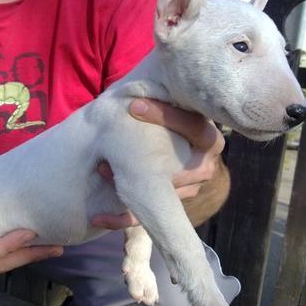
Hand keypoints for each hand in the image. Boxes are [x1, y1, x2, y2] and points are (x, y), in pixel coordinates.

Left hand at [91, 98, 224, 229]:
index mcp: (207, 139)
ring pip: (159, 193)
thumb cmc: (171, 122)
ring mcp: (188, 189)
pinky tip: (98, 216)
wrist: (180, 149)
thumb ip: (164, 102)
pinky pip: (148, 217)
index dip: (165, 116)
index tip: (134, 106)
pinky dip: (121, 217)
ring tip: (101, 170)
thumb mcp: (173, 109)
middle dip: (141, 162)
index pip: (194, 128)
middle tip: (110, 152)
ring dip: (127, 187)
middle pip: (177, 169)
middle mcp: (203, 166)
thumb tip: (136, 88)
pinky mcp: (170, 206)